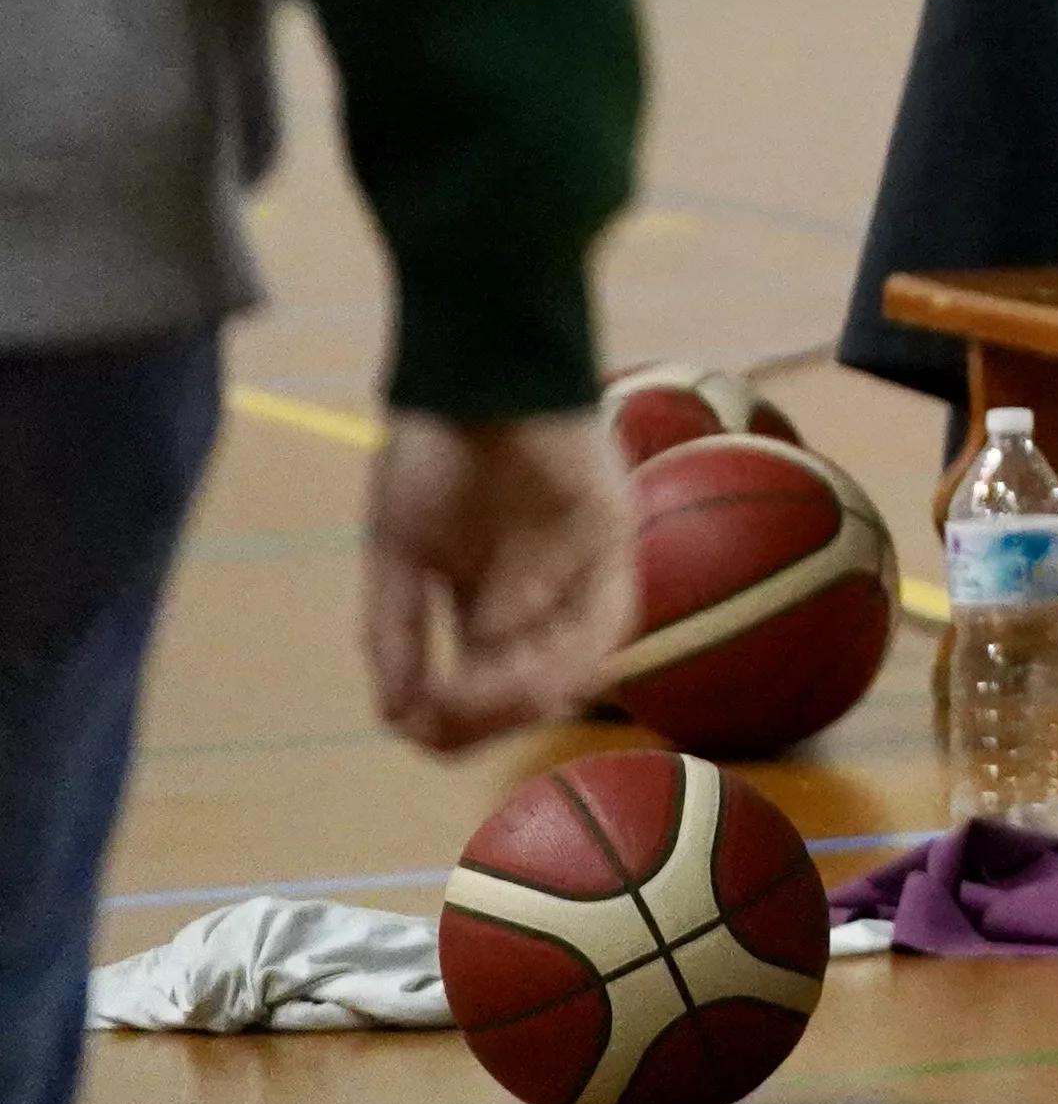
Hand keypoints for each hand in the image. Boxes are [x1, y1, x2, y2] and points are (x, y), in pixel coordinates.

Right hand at [363, 411, 635, 752]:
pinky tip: (518, 663)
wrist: (468, 376)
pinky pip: (609, 618)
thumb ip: (398, 634)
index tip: (416, 727)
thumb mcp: (398, 556)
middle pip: (536, 692)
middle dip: (489, 717)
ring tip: (476, 693)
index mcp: (492, 608)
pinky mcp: (614, 540)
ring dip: (525, 695)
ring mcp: (583, 571)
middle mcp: (544, 599)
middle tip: (446, 713)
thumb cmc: (432, 454)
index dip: (457, 725)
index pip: (487, 693)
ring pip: (578, 668)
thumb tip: (397, 717)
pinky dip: (566, 654)